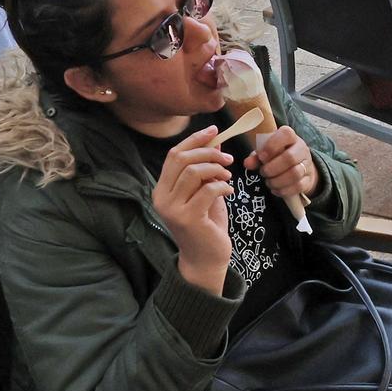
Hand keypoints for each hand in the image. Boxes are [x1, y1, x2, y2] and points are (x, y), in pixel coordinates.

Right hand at [152, 124, 233, 291]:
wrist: (206, 260)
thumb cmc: (206, 225)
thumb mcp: (206, 192)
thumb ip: (206, 169)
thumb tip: (215, 141)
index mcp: (161, 189)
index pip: (173, 155)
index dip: (194, 139)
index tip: (214, 130)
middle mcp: (161, 198)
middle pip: (181, 159)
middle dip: (208, 152)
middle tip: (228, 158)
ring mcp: (173, 209)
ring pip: (193, 172)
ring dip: (215, 169)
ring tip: (228, 176)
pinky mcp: (188, 218)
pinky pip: (207, 190)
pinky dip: (222, 186)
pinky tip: (229, 191)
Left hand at [247, 125, 318, 199]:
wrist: (299, 166)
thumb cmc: (278, 156)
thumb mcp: (266, 152)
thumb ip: (256, 157)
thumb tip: (247, 163)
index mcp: (290, 137)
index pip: (286, 134)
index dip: (272, 146)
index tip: (261, 156)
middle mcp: (301, 149)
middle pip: (290, 158)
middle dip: (272, 168)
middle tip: (263, 172)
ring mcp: (306, 164)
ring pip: (294, 174)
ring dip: (277, 181)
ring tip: (269, 182)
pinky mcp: (308, 180)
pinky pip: (297, 187)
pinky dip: (283, 190)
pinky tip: (275, 189)